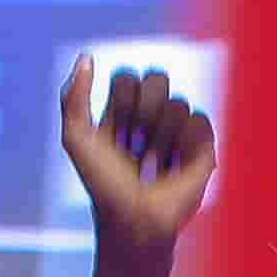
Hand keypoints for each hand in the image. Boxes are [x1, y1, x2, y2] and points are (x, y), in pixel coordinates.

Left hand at [62, 54, 218, 257]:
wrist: (135, 220)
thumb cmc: (103, 185)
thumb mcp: (76, 138)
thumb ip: (73, 96)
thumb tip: (86, 56)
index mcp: (121, 110)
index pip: (127, 76)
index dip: (121, 98)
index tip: (114, 128)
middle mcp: (151, 116)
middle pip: (156, 77)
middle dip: (144, 109)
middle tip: (135, 143)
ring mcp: (178, 129)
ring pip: (178, 101)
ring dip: (162, 135)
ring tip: (155, 163)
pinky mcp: (203, 145)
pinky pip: (200, 120)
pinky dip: (187, 142)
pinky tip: (177, 165)